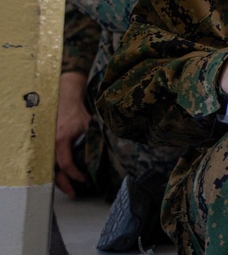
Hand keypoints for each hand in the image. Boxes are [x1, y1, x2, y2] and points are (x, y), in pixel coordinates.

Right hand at [55, 73, 90, 197]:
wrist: (65, 101)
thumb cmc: (77, 113)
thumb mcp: (89, 124)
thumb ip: (96, 137)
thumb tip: (111, 150)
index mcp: (61, 141)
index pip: (66, 163)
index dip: (75, 174)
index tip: (84, 179)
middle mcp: (51, 146)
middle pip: (54, 171)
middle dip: (64, 184)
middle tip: (74, 194)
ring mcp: (48, 147)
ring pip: (51, 169)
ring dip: (60, 181)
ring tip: (70, 190)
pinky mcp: (48, 147)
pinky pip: (51, 163)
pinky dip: (57, 173)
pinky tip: (65, 179)